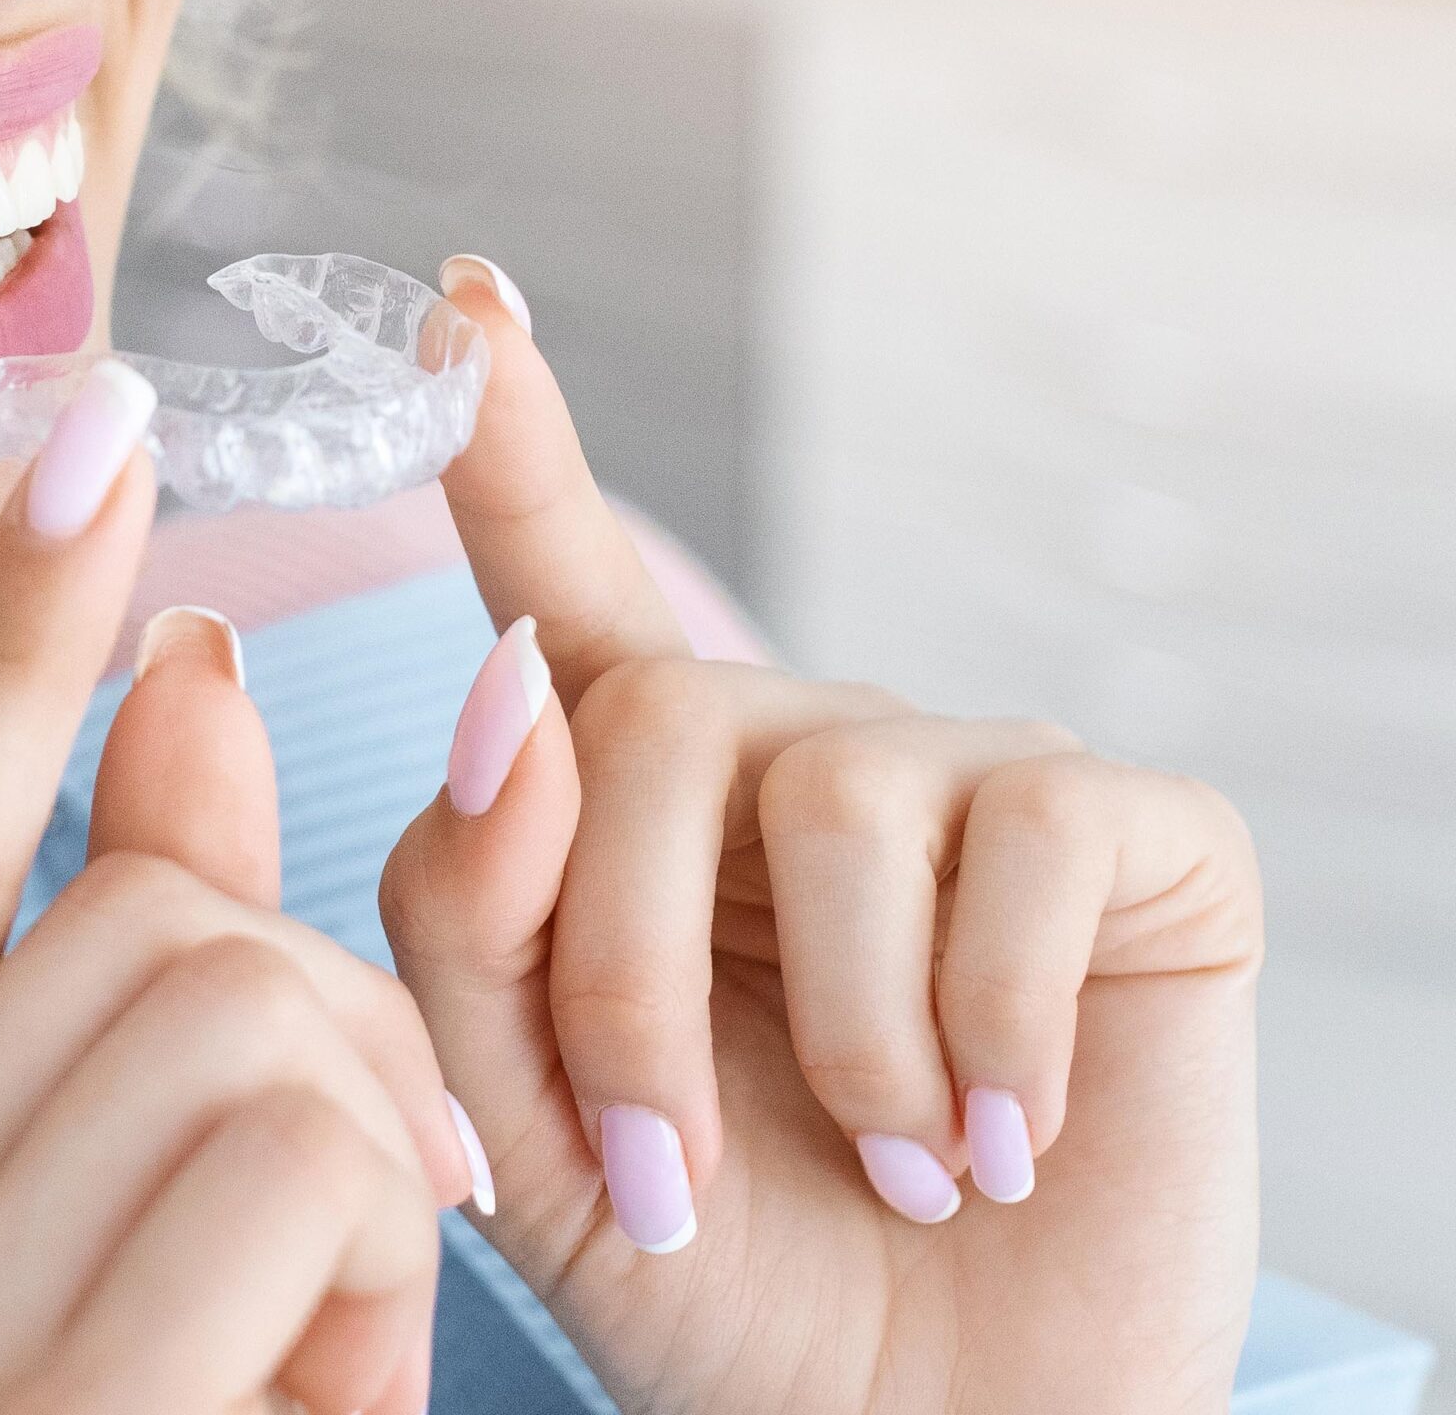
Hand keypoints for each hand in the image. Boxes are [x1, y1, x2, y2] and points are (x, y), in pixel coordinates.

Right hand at [0, 365, 472, 1414]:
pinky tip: (320, 1394)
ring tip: (308, 1347)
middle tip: (331, 1236)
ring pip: (249, 1009)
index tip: (101, 424)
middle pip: (157, 929)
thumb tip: (197, 665)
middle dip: (325, 1041)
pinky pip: (303, 1150)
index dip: (19, 627)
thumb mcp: (170, 1227)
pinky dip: (378, 1265)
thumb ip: (159, 964)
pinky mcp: (21, 1404)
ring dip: (364, 1166)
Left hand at [380, 262, 1263, 1412]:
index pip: (557, 592)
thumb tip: (502, 691)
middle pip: (643, 722)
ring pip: (823, 788)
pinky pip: (1022, 844)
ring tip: (878, 1171)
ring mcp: (959, 774)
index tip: (456, 300)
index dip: (507, 443)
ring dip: (823, 1038)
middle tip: (665, 1182)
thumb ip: (469, 913)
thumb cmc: (719, 1276)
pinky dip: (983, 1031)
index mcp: (626, 809)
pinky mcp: (1122, 828)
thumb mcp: (525, 1123)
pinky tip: (1002, 1140)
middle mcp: (784, 754)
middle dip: (619, 974)